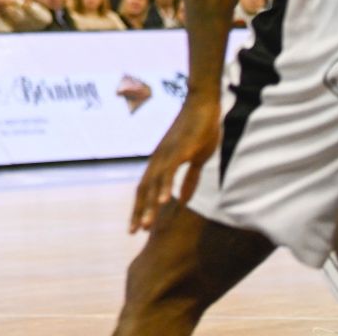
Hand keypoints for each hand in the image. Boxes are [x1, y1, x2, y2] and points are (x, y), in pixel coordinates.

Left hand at [130, 96, 219, 233]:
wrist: (203, 104)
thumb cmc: (201, 130)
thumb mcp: (197, 160)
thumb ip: (190, 180)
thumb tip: (184, 200)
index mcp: (161, 162)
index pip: (145, 189)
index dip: (140, 208)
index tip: (136, 228)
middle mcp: (159, 158)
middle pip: (144, 189)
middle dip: (138, 212)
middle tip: (134, 233)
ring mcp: (167, 153)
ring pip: (154, 183)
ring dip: (149, 205)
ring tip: (146, 226)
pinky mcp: (180, 149)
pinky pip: (170, 170)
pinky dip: (165, 187)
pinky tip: (164, 201)